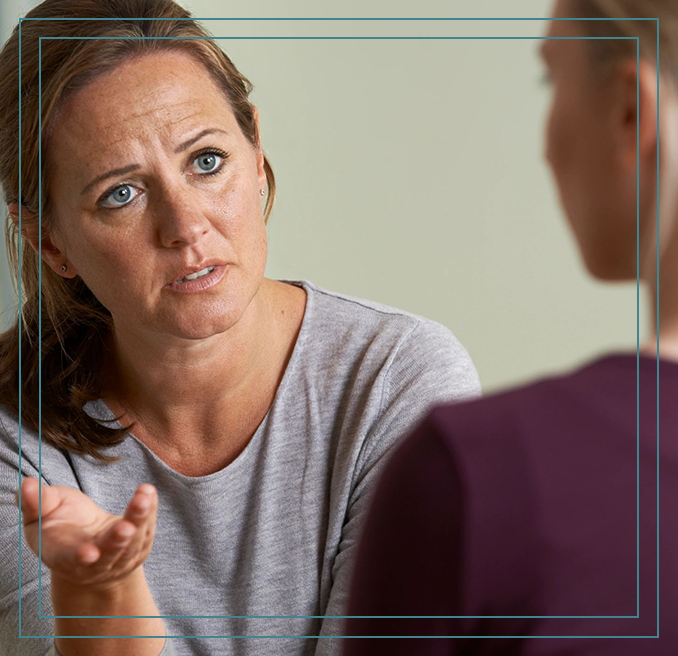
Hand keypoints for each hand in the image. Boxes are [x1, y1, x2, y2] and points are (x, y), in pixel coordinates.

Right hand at [15, 477, 157, 589]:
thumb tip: (25, 484)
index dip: (78, 556)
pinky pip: (147, 529)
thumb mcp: (41, 515)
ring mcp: (119, 558)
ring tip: (143, 497)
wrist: (88, 547)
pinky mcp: (139, 547)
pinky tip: (148, 492)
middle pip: (109, 552)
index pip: (70, 559)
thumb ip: (35, 502)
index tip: (89, 553)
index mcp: (63, 556)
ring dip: (139, 519)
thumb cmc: (60, 527)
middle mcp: (94, 563)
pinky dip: (149, 511)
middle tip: (126, 528)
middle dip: (117, 541)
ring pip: (133, 541)